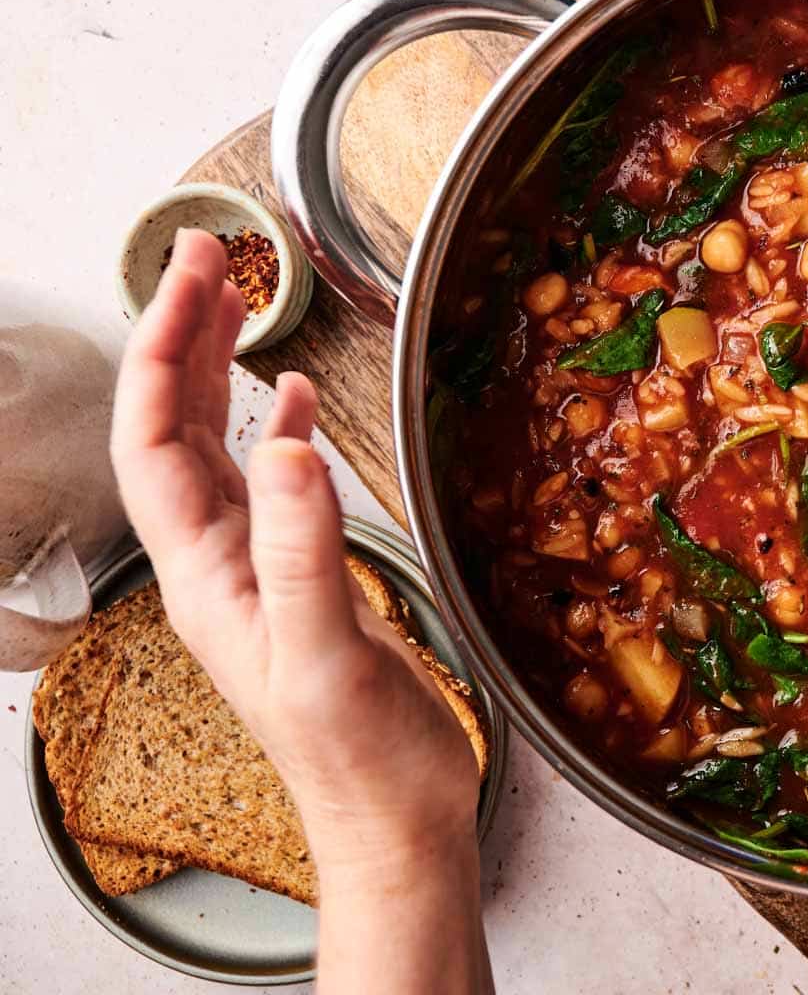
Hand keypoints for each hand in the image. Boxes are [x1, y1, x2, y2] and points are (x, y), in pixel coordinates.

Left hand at [109, 229, 477, 868]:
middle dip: (180, 338)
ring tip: (235, 300)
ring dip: (215, 371)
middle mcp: (215, 566)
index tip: (195, 278)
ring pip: (212, 448)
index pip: (152, 443)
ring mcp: (253, 572)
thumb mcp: (325, 652)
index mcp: (204, 577)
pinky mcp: (298, 581)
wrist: (390, 816)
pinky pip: (266, 484)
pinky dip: (272, 427)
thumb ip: (302, 550)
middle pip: (170, 430)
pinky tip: (290, 403)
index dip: (163, 354)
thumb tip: (287, 444)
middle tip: (206, 256)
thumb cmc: (357, 755)